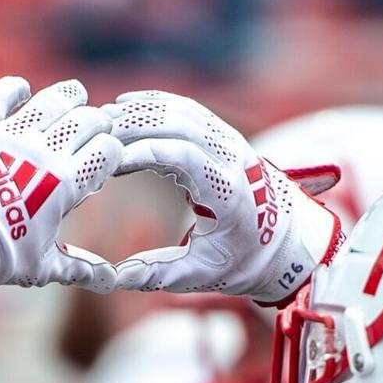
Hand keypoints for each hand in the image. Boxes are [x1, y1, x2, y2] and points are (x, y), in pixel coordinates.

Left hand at [0, 77, 122, 290]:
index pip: (106, 151)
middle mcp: (42, 151)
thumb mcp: (43, 265)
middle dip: (97, 122)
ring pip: (50, 100)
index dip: (112, 151)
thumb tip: (109, 281)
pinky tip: (23, 89)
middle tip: (97, 125)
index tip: (109, 156)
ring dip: (68, 96)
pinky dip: (15, 89)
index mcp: (65, 184)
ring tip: (76, 94)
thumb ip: (79, 267)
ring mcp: (9, 133)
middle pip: (85, 120)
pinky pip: (1, 95)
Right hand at [105, 90, 342, 305]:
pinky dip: (157, 104)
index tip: (108, 161)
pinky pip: (190, 109)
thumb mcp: (201, 276)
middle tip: (95, 133)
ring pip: (184, 110)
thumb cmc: (243, 264)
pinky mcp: (227, 137)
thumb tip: (112, 277)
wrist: (287, 246)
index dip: (142, 152)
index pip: (183, 154)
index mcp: (231, 193)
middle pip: (180, 123)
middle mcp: (236, 160)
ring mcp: (234, 144)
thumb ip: (156, 274)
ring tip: (103, 121)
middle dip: (134, 124)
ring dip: (142, 110)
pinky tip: (127, 108)